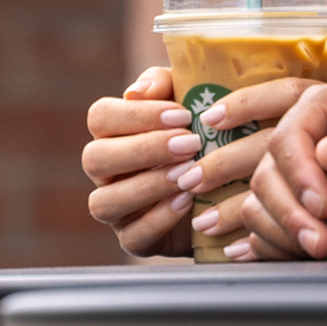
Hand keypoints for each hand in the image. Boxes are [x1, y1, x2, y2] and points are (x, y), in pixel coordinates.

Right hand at [80, 66, 326, 256]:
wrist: (231, 186)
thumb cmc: (206, 133)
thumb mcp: (191, 101)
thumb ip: (166, 84)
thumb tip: (137, 91)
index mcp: (113, 133)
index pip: (100, 117)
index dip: (136, 115)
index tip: (182, 115)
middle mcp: (106, 172)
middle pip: (95, 158)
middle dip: (144, 149)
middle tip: (191, 143)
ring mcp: (117, 209)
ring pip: (104, 202)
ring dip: (147, 186)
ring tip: (188, 173)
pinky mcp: (135, 241)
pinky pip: (132, 237)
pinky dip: (159, 219)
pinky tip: (188, 201)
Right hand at [239, 84, 326, 259]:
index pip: (289, 137)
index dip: (297, 173)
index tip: (322, 205)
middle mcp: (308, 144)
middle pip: (265, 176)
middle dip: (289, 213)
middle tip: (323, 241)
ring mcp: (304, 183)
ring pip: (259, 207)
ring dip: (285, 235)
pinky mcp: (306, 218)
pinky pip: (268, 234)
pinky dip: (282, 250)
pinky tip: (315, 254)